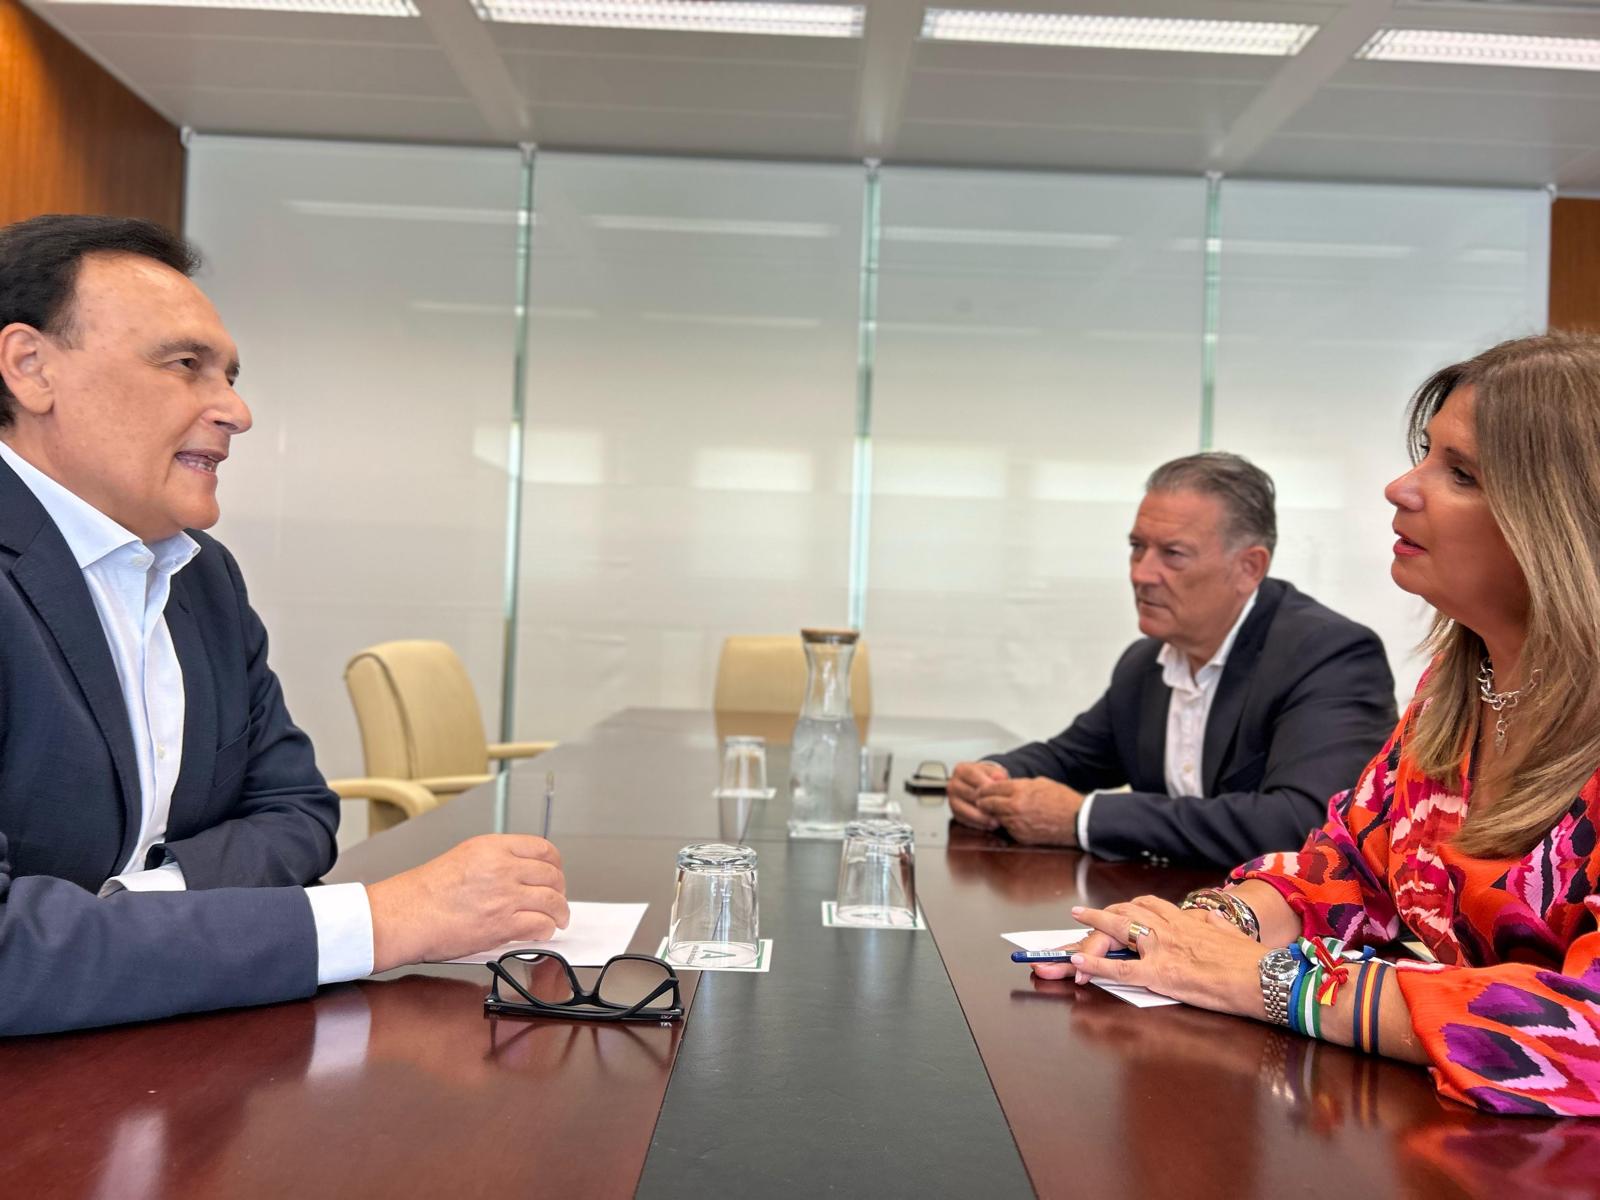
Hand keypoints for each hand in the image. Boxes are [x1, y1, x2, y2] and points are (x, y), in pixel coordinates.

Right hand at [366, 834, 568, 971]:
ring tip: (557, 919)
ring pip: (552, 901)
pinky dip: (546, 931)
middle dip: (559, 890)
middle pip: (551, 875)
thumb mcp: (464, 858)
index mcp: (493, 848)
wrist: (405, 916)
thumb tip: (520, 873)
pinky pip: (540, 925)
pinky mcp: (502, 925)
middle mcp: (503, 868)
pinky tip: (541, 933)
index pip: (543, 849)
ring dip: (559, 913)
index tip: (556, 874)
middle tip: (558, 900)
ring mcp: (505, 896)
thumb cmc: (424, 892)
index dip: (555, 864)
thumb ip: (495, 861)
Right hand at [948, 761, 1008, 829]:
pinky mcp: (954, 812)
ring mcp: (952, 799)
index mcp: (961, 770)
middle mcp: (953, 784)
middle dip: (986, 803)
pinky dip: (978, 824)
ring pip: (965, 810)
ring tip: (996, 821)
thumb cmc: (986, 778)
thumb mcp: (993, 771)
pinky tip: (989, 824)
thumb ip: (997, 773)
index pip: (972, 775)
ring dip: (982, 817)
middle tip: (1000, 810)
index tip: (999, 793)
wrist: (980, 786)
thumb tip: (999, 777)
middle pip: (969, 794)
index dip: (986, 784)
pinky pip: (965, 820)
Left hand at [975, 776, 1083, 845]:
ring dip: (994, 814)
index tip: (982, 790)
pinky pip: (1007, 829)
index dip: (984, 789)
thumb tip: (1005, 784)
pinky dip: (1007, 825)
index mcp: (1019, 790)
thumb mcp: (1040, 783)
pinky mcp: (1021, 836)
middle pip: (987, 804)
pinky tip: (1013, 820)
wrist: (1077, 820)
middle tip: (981, 801)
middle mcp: (1015, 807)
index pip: (991, 788)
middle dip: (983, 802)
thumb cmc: (1062, 800)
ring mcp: (1017, 823)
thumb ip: (1019, 784)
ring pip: (995, 817)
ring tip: (997, 811)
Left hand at [1032, 901, 1238, 983]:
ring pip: (1116, 932)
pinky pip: (1120, 968)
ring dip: (1090, 931)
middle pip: (1125, 914)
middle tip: (1082, 915)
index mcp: (1185, 921)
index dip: (1127, 908)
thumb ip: (1213, 922)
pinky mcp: (1161, 974)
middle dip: (1100, 916)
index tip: (1116, 909)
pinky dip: (1095, 965)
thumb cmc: (1250, 960)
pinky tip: (1079, 964)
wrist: (1262, 977)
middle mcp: (1168, 930)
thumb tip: (1209, 914)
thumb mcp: (1230, 932)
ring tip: (1071, 933)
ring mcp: (1162, 950)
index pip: (1148, 906)